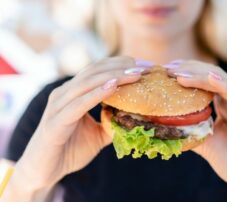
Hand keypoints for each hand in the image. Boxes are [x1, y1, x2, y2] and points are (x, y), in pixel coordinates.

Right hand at [15, 56, 152, 189]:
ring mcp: (58, 106)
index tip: (142, 64)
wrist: (44, 171)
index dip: (119, 65)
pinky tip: (113, 86)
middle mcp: (64, 94)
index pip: (97, 71)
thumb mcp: (98, 135)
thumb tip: (134, 117)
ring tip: (134, 73)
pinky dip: (97, 93)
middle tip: (143, 66)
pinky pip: (78, 104)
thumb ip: (112, 123)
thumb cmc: (69, 150)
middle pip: (94, 72)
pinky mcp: (55, 122)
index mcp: (73, 94)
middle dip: (120, 67)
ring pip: (87, 83)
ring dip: (113, 76)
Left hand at [166, 60, 226, 201]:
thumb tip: (164, 125)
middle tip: (168, 69)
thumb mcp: (206, 144)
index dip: (185, 75)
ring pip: (223, 81)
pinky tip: (209, 77)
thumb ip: (190, 132)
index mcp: (224, 106)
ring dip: (200, 75)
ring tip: (179, 73)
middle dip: (189, 70)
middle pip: (211, 76)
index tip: (164, 73)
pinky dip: (223, 84)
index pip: (203, 82)